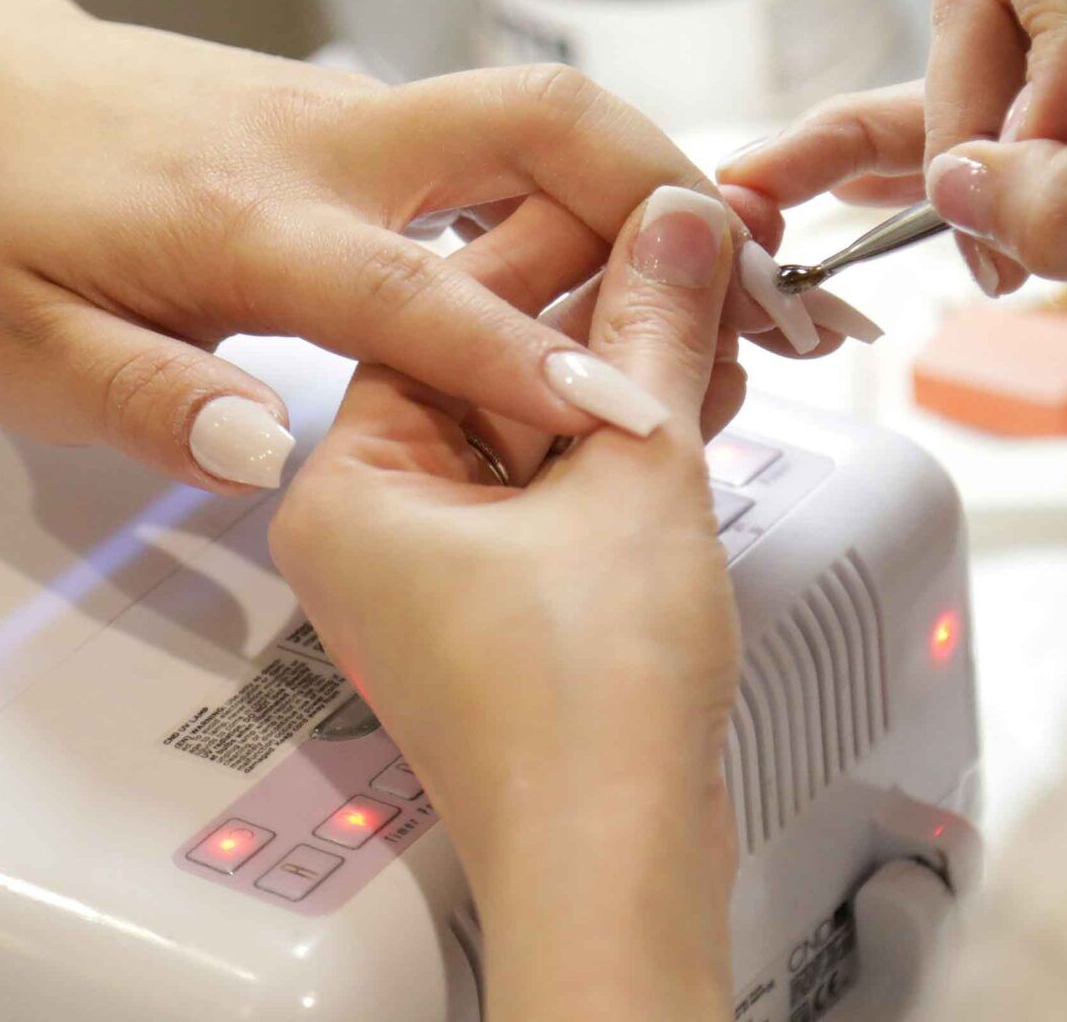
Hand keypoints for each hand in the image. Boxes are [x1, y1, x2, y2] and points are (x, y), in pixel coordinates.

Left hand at [0, 0, 832, 492]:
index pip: (419, 292)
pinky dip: (589, 190)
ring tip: (741, 290)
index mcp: (245, 215)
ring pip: (539, 117)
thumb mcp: (12, 343)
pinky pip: (503, 140)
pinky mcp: (361, 117)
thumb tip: (271, 448)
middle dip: (666, 191)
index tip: (641, 416)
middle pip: (538, 122)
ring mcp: (350, 114)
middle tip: (764, 289)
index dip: (534, 361)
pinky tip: (628, 266)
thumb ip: (143, 398)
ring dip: (650, 187)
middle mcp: (324, 142)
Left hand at [272, 186, 741, 1021]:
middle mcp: (373, 522)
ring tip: (719, 317)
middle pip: (489, 361)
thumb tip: (674, 226)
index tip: (642, 199)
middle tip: (695, 252)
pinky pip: (554, 486)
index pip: (442, 308)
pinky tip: (700, 394)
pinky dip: (624, 443)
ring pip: (532, 424)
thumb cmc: (579, 713)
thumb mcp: (632, 474)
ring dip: (628, 373)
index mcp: (348, 482)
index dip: (561, 240)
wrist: (614, 867)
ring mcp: (435, 569)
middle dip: (606, 310)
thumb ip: (653, 330)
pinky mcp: (499, 607)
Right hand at [723, 0, 1066, 336]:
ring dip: (990, 147)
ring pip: (1015, 44)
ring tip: (982, 252)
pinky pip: (1056, 93)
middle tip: (996, 233)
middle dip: (988, 108)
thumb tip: (956, 192)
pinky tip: (890, 181)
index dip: (1025, 39)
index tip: (1058, 144)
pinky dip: (997, 145)